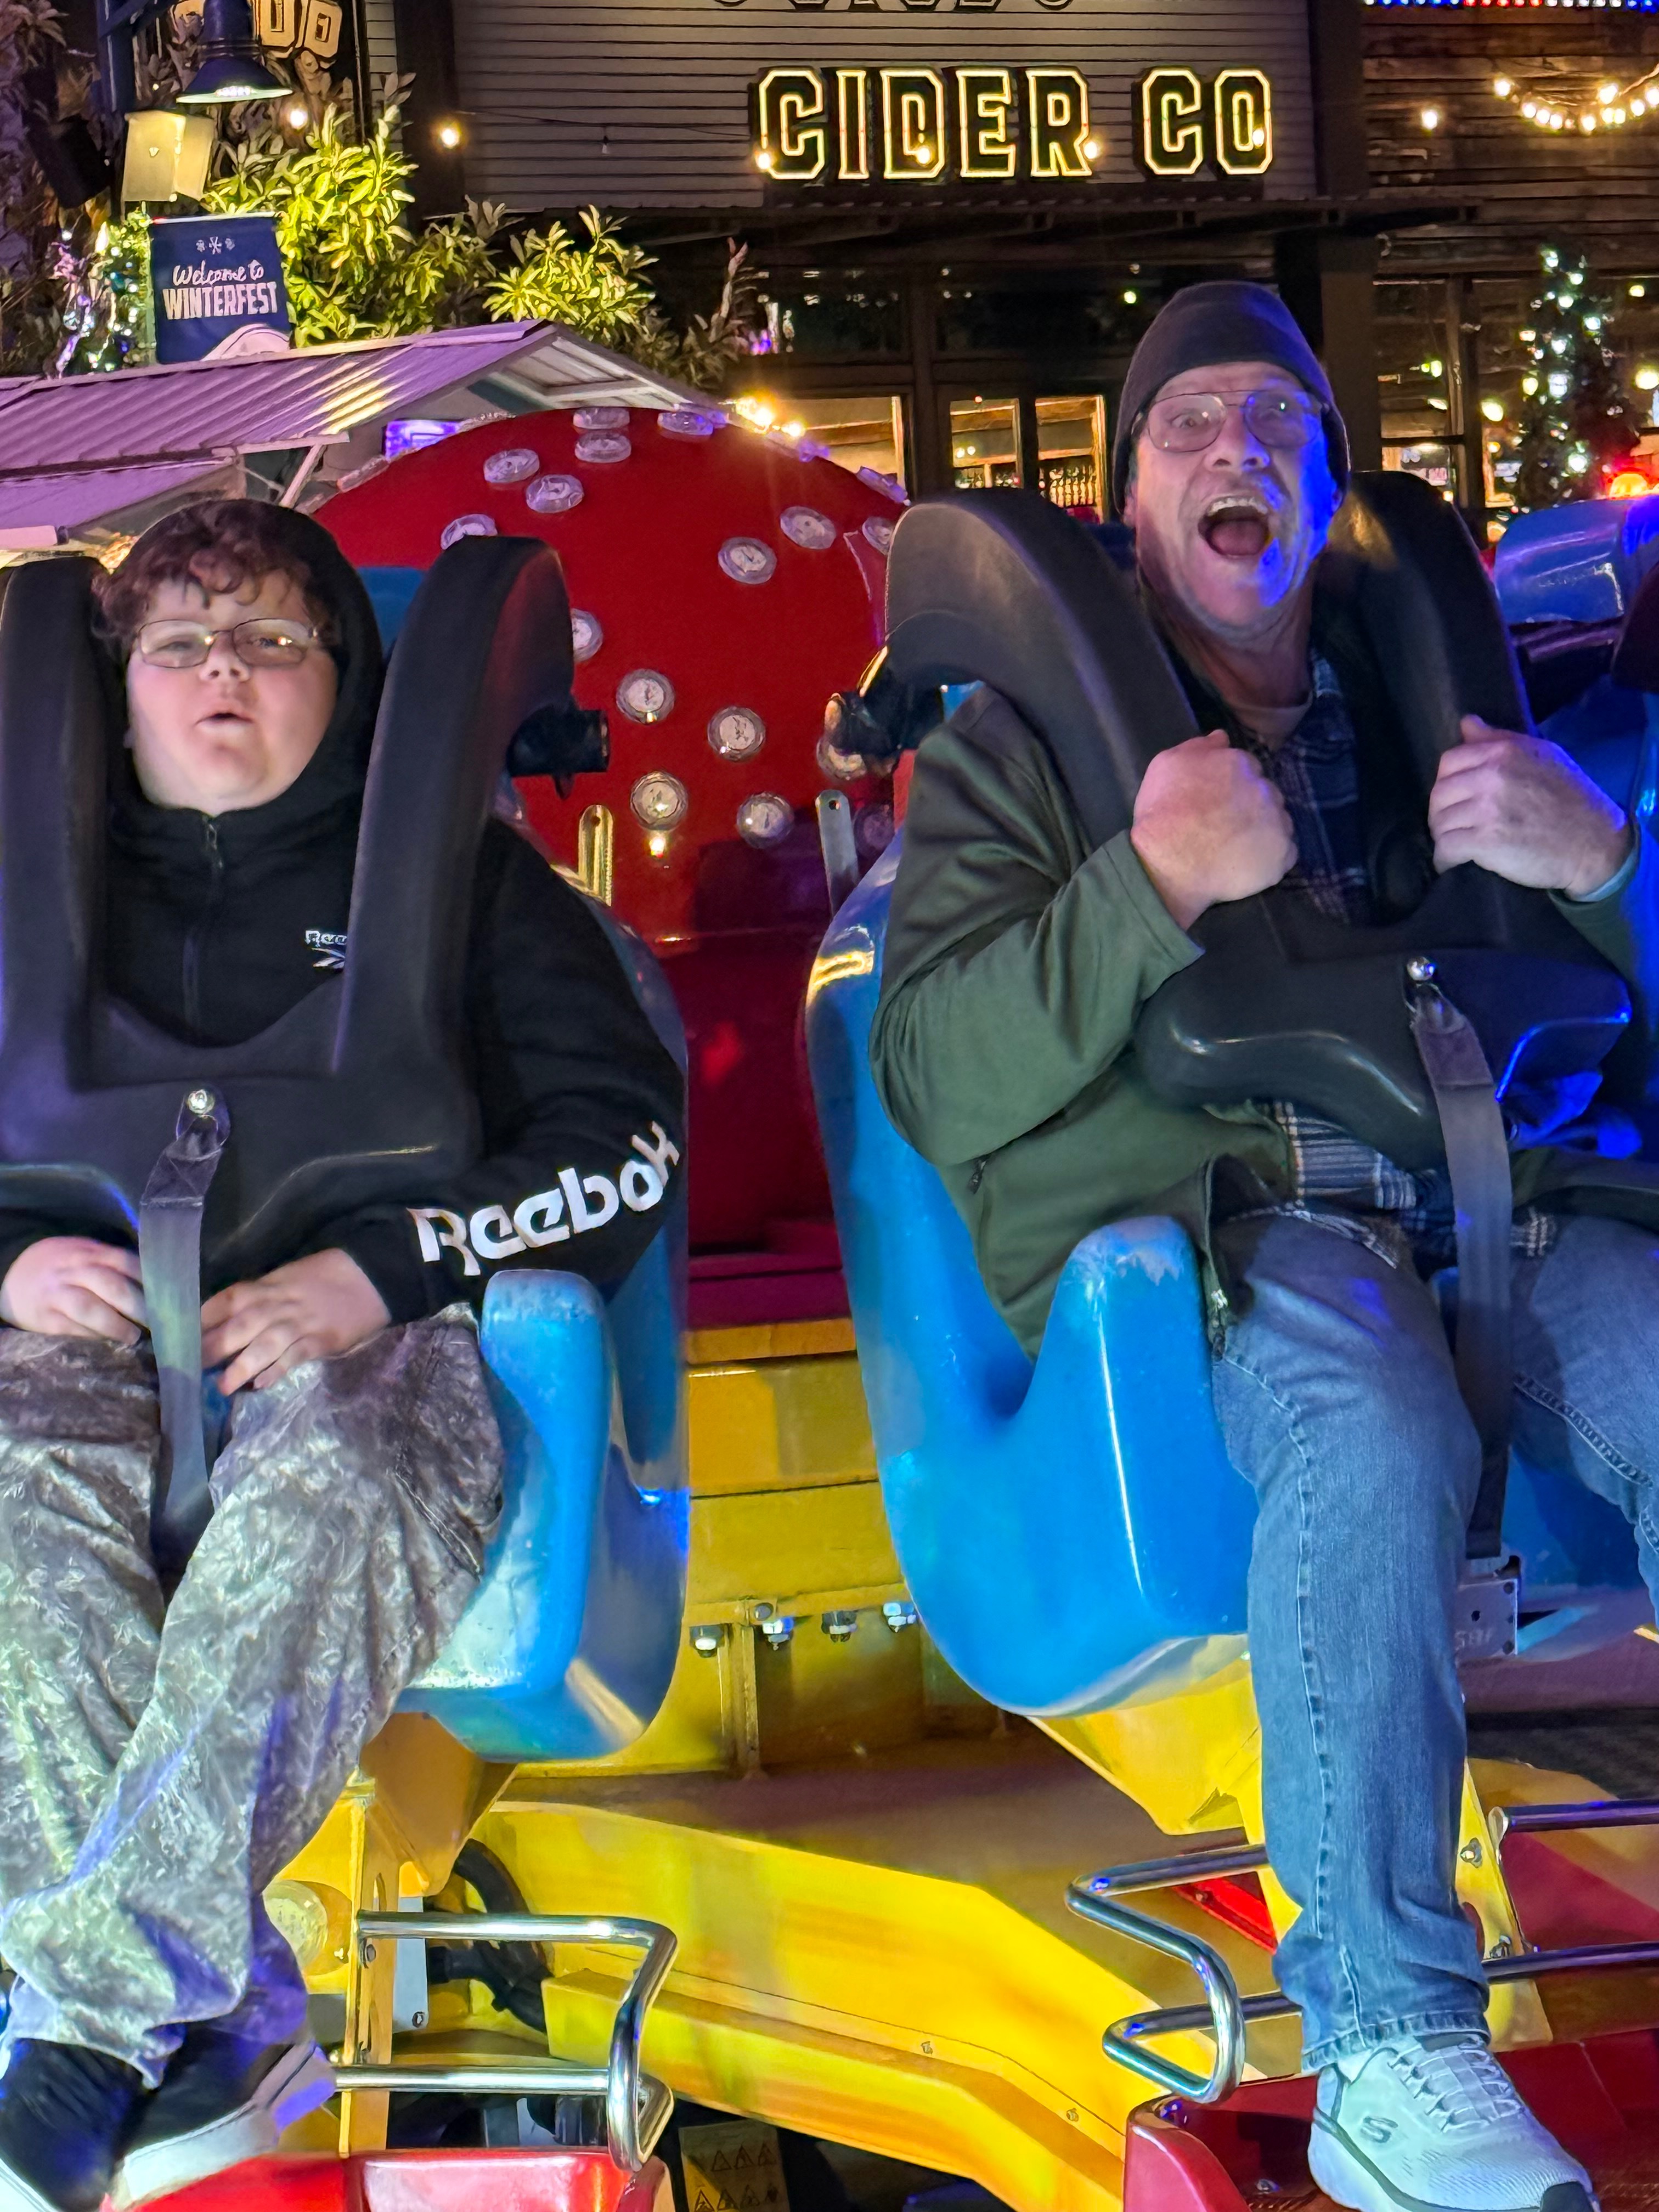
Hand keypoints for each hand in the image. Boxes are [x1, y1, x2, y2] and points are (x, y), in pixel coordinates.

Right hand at [0, 1237, 145, 1344]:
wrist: (12, 1273)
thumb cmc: (64, 1266)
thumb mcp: (86, 1254)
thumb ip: (115, 1264)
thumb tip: (159, 1283)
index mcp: (90, 1253)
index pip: (126, 1262)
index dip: (149, 1281)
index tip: (170, 1299)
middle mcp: (74, 1270)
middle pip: (111, 1286)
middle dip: (138, 1307)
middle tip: (159, 1323)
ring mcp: (57, 1294)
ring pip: (89, 1308)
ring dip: (115, 1325)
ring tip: (134, 1338)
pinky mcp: (45, 1318)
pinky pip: (70, 1329)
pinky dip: (92, 1338)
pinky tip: (108, 1346)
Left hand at [201, 1248, 389, 1393]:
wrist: (370, 1275)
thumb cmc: (322, 1278)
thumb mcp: (284, 1280)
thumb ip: (257, 1301)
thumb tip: (222, 1327)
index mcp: (264, 1288)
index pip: (223, 1302)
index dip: (199, 1322)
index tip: (177, 1341)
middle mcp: (276, 1305)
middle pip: (237, 1326)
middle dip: (211, 1348)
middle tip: (188, 1370)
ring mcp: (299, 1323)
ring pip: (263, 1344)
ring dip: (241, 1366)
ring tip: (222, 1387)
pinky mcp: (321, 1340)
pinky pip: (294, 1357)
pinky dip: (277, 1370)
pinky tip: (261, 1384)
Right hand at [1130, 729, 1296, 930]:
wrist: (1170, 861)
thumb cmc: (1162, 812)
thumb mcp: (1167, 765)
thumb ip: (1197, 747)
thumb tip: (1221, 737)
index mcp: (1239, 764)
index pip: (1246, 768)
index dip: (1231, 786)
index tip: (1217, 800)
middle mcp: (1265, 788)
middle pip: (1265, 793)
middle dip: (1250, 805)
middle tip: (1226, 825)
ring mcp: (1277, 822)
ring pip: (1278, 821)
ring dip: (1263, 829)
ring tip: (1238, 847)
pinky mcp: (1282, 855)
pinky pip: (1285, 853)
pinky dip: (1271, 857)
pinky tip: (1248, 864)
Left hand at [1429, 715, 1632, 898]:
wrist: (1594, 842)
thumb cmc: (1571, 798)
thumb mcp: (1543, 755)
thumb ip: (1499, 740)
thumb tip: (1466, 724)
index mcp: (1503, 752)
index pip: (1449, 761)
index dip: (1447, 782)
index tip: (1456, 798)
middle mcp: (1492, 777)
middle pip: (1439, 794)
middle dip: (1441, 812)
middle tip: (1454, 826)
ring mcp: (1487, 810)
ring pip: (1439, 822)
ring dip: (1443, 837)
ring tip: (1456, 844)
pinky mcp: (1486, 842)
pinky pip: (1446, 848)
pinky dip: (1445, 859)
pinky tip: (1452, 862)